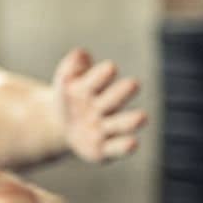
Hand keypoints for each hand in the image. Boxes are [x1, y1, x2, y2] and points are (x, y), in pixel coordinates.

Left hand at [53, 48, 146, 162]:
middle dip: (122, 92)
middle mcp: (105, 107)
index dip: (103, 74)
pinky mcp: (103, 149)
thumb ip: (70, 68)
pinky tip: (131, 143)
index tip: (109, 68)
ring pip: (122, 124)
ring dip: (131, 121)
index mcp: (94, 86)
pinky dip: (123, 147)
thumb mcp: (64, 82)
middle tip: (132, 84)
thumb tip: (80, 53)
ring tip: (142, 116)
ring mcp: (106, 128)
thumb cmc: (69, 97)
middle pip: (116, 98)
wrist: (61, 125)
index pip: (101, 76)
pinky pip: (115, 149)